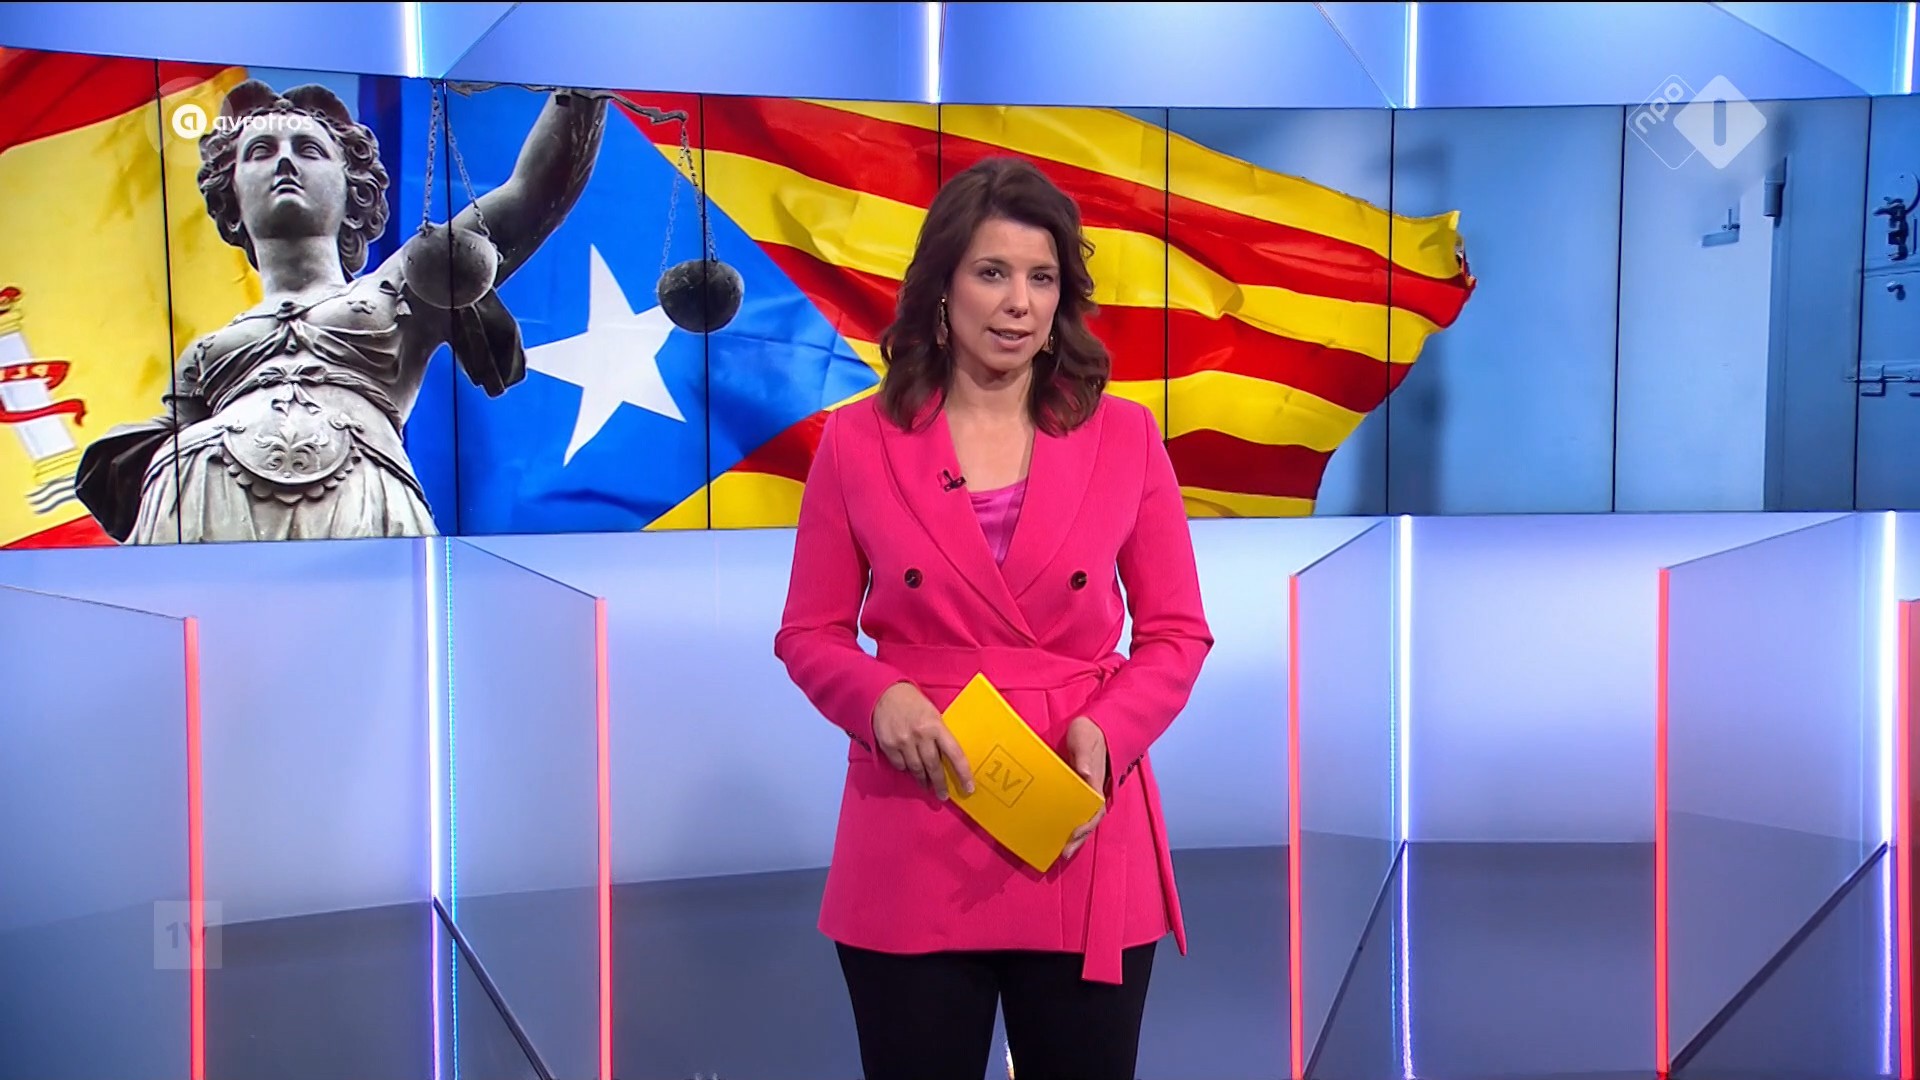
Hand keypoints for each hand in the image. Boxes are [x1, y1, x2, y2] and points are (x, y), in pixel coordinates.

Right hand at [872, 682, 974, 800]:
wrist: (885, 693)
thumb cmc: (913, 702)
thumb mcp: (933, 713)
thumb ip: (939, 733)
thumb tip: (947, 757)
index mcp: (936, 726)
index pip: (955, 754)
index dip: (963, 774)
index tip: (969, 788)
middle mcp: (921, 735)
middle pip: (934, 767)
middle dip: (940, 784)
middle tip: (943, 795)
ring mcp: (903, 742)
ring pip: (916, 769)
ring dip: (923, 780)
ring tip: (927, 786)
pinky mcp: (888, 745)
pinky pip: (900, 765)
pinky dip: (906, 768)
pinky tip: (909, 768)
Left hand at [1062, 716, 1108, 859]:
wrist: (1097, 725)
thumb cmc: (1089, 731)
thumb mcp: (1084, 739)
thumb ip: (1084, 756)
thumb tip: (1085, 774)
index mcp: (1096, 782)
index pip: (1094, 811)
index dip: (1085, 826)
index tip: (1072, 835)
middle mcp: (1094, 790)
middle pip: (1089, 820)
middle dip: (1079, 838)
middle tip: (1063, 854)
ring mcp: (1089, 789)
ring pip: (1084, 816)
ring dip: (1076, 834)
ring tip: (1062, 849)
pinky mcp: (1082, 786)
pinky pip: (1077, 808)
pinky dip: (1071, 820)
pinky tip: (1060, 828)